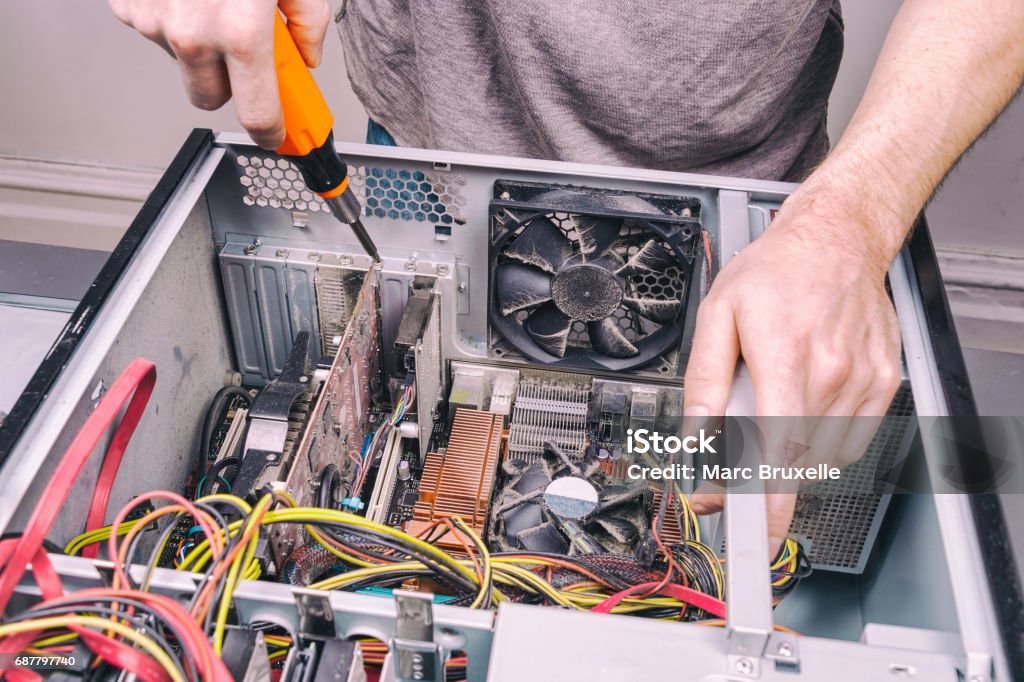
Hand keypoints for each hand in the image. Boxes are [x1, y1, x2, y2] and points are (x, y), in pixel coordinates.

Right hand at [108, 0, 329, 147]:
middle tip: (245, 51)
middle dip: (230, 82)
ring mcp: (152, 20)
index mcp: (240, 34)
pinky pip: (154, 27)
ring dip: (199, 41)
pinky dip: (173, 12)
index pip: (257, 115)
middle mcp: (191, 35)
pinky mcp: (126, 2)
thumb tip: (305, 55)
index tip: (278, 134)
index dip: (272, 130)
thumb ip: (309, 22)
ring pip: (181, 60)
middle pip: (210, 99)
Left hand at [683, 184, 902, 554]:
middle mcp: (832, 373)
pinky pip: (851, 440)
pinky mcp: (884, 383)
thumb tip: (694, 435)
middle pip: (794, 458)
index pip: (777, 448)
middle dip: (758, 478)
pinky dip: (821, 441)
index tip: (756, 537)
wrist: (837, 240)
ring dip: (790, 456)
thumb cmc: (775, 272)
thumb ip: (704, 382)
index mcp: (786, 356)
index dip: (766, 502)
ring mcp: (864, 381)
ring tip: (772, 411)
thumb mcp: (717, 316)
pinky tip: (804, 408)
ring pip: (823, 455)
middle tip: (727, 468)